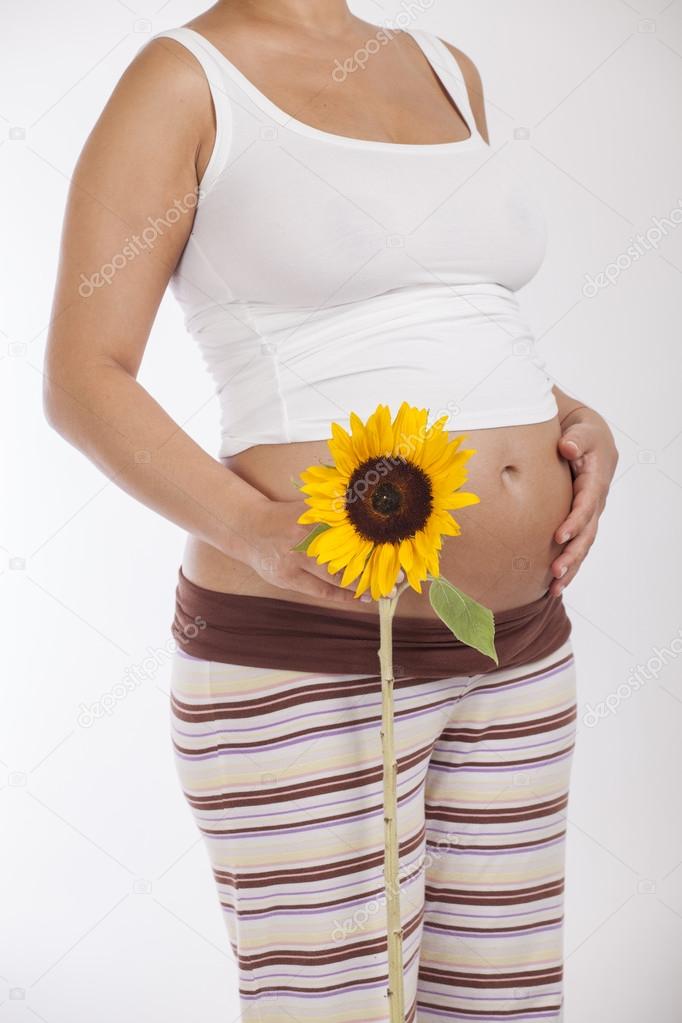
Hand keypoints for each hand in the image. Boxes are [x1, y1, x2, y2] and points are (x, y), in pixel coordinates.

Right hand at [244, 498, 402, 604]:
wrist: (246, 527)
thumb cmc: (285, 515)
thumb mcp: (309, 506)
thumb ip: (335, 506)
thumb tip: (370, 502)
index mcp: (313, 516)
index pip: (352, 532)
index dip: (375, 543)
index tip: (398, 549)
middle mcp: (305, 539)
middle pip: (347, 558)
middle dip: (373, 569)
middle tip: (398, 578)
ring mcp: (295, 561)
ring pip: (336, 578)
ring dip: (361, 586)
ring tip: (385, 592)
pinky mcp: (288, 578)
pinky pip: (321, 591)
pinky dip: (342, 595)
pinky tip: (361, 598)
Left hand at [549, 409, 618, 596]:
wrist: (587, 437)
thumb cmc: (582, 433)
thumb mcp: (582, 431)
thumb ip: (576, 438)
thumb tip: (567, 446)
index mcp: (595, 481)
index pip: (586, 505)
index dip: (574, 521)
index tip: (559, 536)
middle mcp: (595, 502)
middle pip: (587, 533)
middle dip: (572, 554)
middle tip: (557, 573)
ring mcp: (589, 513)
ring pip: (582, 545)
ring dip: (570, 567)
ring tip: (555, 588)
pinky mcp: (580, 519)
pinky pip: (576, 545)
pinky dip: (568, 564)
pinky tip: (553, 584)